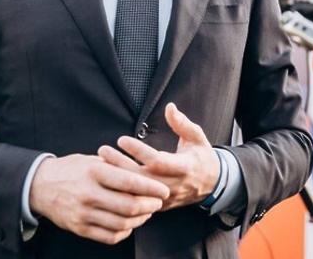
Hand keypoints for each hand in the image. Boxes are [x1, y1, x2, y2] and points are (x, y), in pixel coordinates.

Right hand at [28, 153, 169, 244]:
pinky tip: (130, 224)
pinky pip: (109, 236)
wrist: (40, 186)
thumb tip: (145, 172)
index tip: (163, 190)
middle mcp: (89, 194)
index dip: (151, 187)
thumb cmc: (72, 169)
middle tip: (158, 202)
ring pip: (122, 224)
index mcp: (94, 172)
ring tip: (146, 212)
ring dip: (140, 220)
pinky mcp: (80, 228)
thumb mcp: (92, 160)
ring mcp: (84, 214)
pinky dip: (125, 232)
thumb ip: (116, 166)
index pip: (130, 182)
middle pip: (129, 206)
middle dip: (150, 206)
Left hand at [98, 103, 219, 210]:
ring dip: (117, 178)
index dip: (139, 151)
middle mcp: (174, 185)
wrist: (211, 185)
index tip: (122, 139)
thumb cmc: (201, 156)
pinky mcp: (159, 205)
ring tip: (100, 162)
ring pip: (137, 191)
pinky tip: (107, 179)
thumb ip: (182, 123)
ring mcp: (166, 198)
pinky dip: (122, 190)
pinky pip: (137, 200)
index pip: (158, 161)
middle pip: (142, 177)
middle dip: (121, 164)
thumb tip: (169, 107)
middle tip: (103, 150)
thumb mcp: (197, 137)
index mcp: (185, 167)